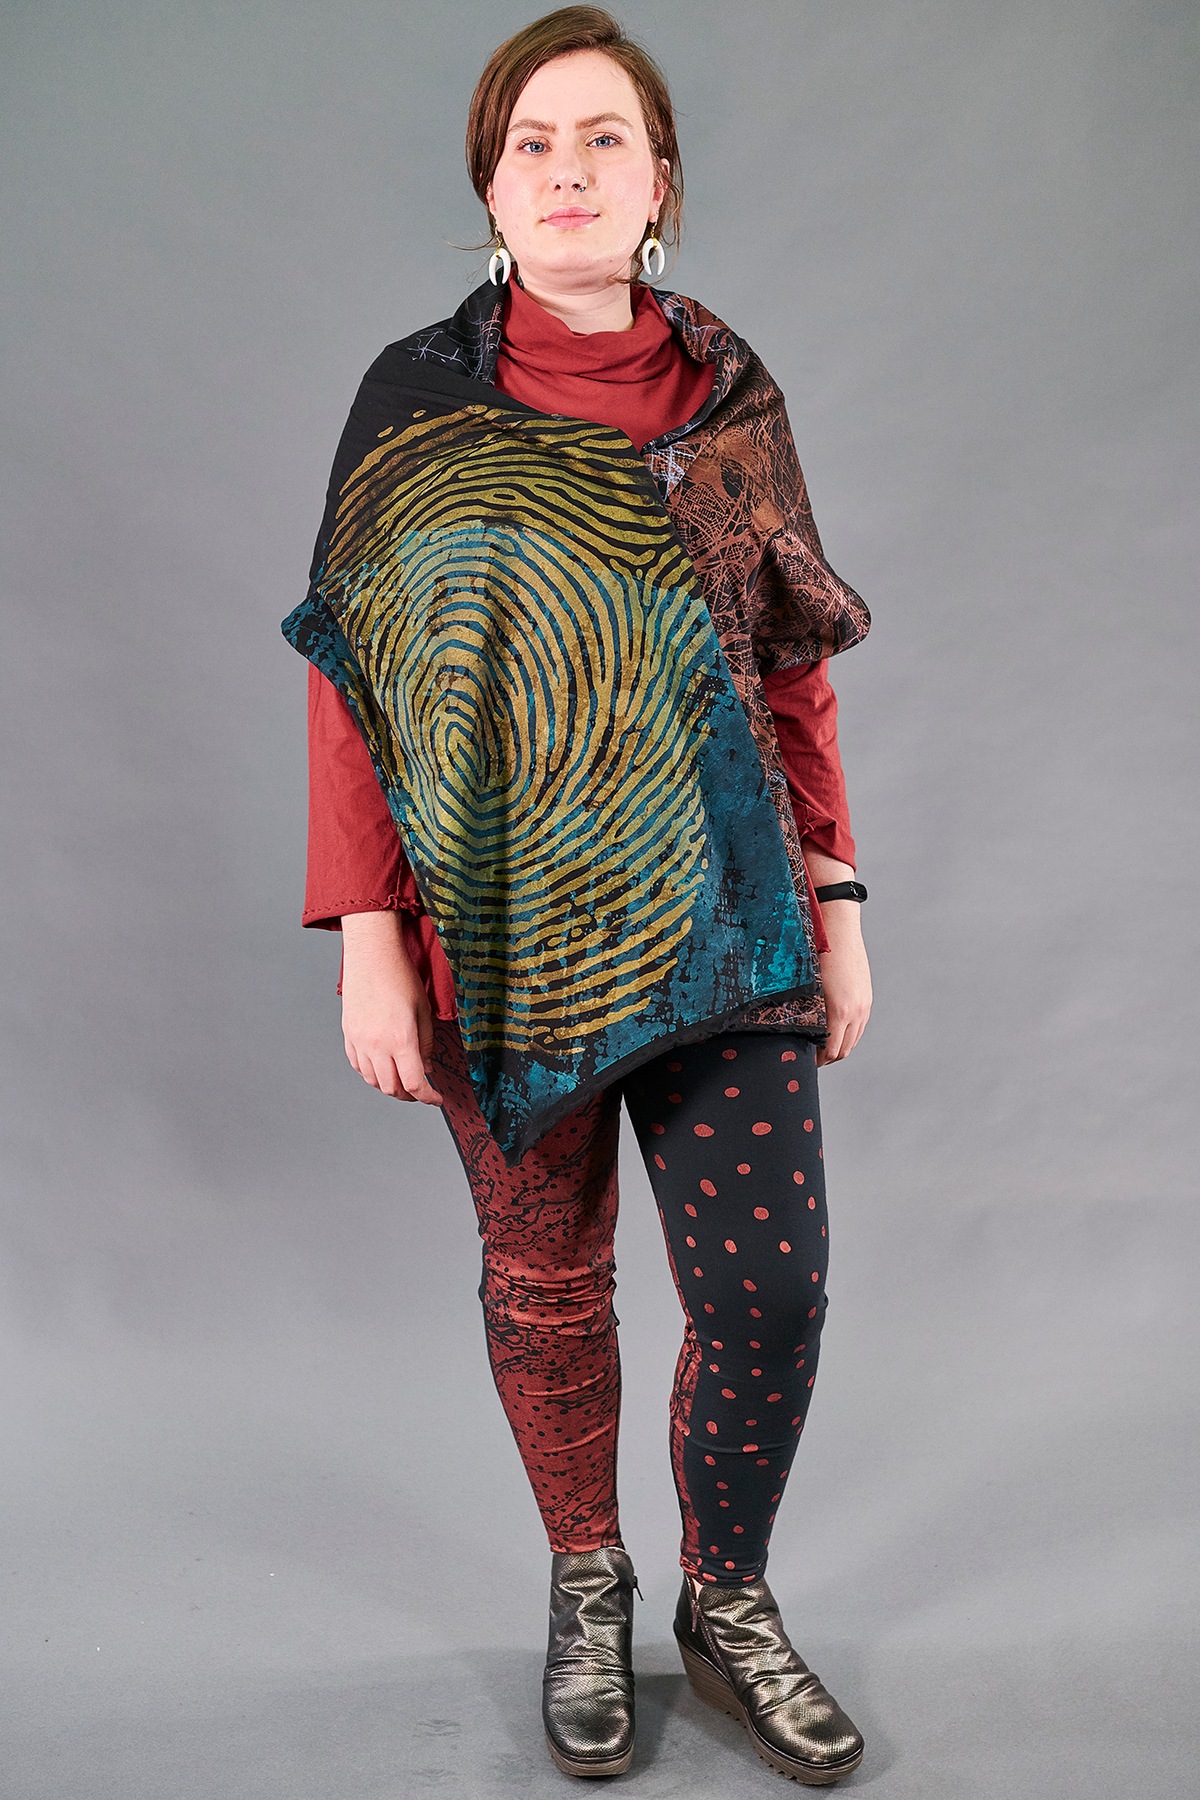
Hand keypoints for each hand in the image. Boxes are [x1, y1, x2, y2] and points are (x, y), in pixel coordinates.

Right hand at [340, 911, 443, 1104]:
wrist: (372, 955)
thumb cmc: (400, 977)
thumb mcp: (423, 1011)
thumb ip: (426, 1044)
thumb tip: (427, 1068)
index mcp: (401, 1039)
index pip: (415, 1083)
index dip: (428, 1097)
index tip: (437, 1098)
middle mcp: (377, 1045)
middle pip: (392, 1088)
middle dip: (409, 1096)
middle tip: (422, 1092)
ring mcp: (359, 1041)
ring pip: (373, 1081)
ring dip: (389, 1086)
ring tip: (403, 1082)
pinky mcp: (348, 1035)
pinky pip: (358, 1066)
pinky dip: (371, 1074)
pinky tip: (382, 1068)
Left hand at [814, 901, 871, 1065]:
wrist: (838, 928)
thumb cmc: (816, 955)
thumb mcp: (808, 987)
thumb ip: (808, 1012)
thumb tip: (799, 1031)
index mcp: (838, 1012)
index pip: (831, 1051)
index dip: (818, 1060)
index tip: (807, 1060)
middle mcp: (855, 1012)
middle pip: (844, 1050)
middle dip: (828, 1057)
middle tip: (813, 1056)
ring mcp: (864, 1005)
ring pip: (854, 1039)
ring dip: (840, 1046)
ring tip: (823, 1045)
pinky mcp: (866, 997)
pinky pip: (860, 1025)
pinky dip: (849, 1033)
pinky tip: (836, 1029)